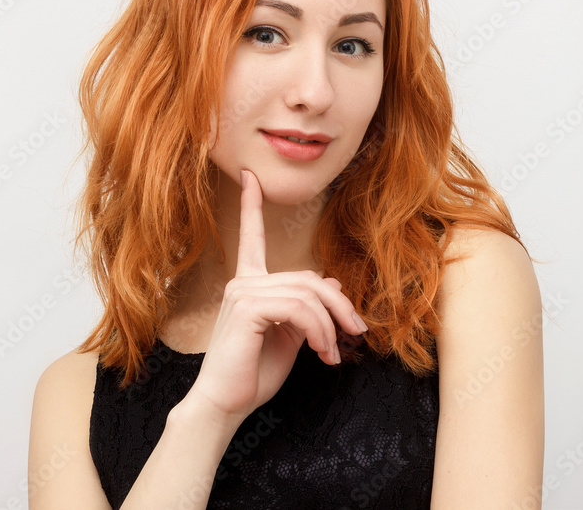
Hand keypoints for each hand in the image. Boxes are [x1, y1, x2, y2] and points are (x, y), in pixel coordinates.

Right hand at [185, 169, 367, 427]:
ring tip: (333, 354)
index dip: (251, 206)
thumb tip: (332, 280)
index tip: (250, 176)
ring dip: (331, 327)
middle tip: (356, 333)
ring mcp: (243, 291)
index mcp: (250, 284)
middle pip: (309, 278)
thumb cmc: (254, 373)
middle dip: (339, 306)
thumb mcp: (291, 337)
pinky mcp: (248, 307)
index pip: (251, 238)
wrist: (226, 405)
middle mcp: (243, 281)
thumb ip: (308, 308)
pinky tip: (322, 354)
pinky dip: (319, 331)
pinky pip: (299, 309)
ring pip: (308, 294)